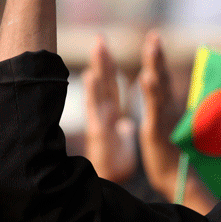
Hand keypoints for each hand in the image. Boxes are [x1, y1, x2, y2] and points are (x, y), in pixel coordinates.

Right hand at [83, 36, 137, 182]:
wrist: (109, 182)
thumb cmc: (113, 162)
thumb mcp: (118, 142)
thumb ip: (119, 128)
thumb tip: (125, 123)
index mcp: (109, 113)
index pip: (109, 84)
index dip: (108, 65)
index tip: (104, 42)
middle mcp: (102, 116)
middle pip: (103, 84)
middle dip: (101, 62)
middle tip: (98, 39)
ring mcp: (99, 125)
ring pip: (98, 96)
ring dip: (97, 77)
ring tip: (95, 57)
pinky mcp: (100, 136)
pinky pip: (99, 118)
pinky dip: (97, 102)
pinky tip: (95, 86)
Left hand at [137, 33, 215, 211]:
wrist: (175, 178)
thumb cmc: (170, 154)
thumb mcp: (165, 126)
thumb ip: (166, 110)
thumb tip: (167, 98)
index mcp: (167, 108)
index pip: (162, 78)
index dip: (158, 59)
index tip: (154, 38)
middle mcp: (168, 109)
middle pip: (163, 76)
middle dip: (157, 55)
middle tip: (154, 34)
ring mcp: (164, 118)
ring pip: (160, 87)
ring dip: (156, 65)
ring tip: (152, 45)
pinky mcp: (157, 130)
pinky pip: (153, 108)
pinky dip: (151, 92)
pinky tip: (146, 77)